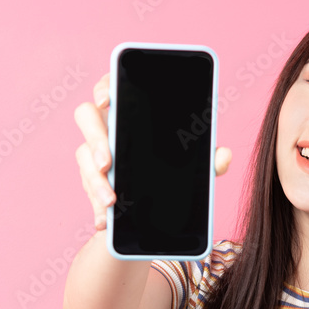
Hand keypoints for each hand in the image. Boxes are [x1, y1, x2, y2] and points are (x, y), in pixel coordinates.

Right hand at [73, 72, 231, 230]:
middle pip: (86, 118)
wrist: (159, 211)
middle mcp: (107, 128)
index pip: (111, 87)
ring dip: (95, 181)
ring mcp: (94, 154)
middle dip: (95, 140)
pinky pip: (87, 192)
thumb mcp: (194, 167)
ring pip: (84, 158)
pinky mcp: (91, 181)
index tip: (105, 101)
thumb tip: (224, 156)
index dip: (103, 88)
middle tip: (106, 163)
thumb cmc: (175, 172)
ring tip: (111, 200)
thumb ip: (209, 161)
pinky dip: (96, 208)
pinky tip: (105, 221)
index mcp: (130, 112)